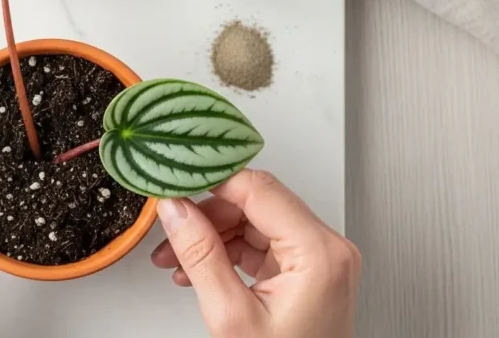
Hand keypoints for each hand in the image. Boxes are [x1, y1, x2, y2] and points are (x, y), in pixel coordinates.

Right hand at [150, 169, 359, 337]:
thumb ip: (200, 255)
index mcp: (319, 253)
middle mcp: (328, 249)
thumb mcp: (230, 315)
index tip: (175, 182)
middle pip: (255, 203)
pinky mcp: (309, 271)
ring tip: (176, 257)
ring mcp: (321, 260)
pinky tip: (198, 268)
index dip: (210, 182)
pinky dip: (228, 252)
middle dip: (206, 216)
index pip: (258, 188)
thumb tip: (175, 210)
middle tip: (169, 228)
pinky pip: (262, 244)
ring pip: (255, 221)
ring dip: (212, 235)